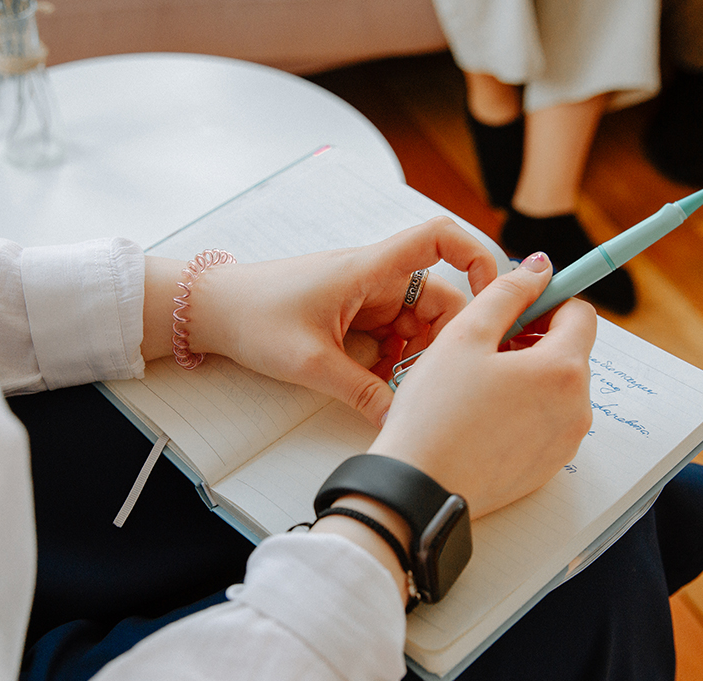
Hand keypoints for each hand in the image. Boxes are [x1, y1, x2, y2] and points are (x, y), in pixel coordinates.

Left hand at [186, 217, 498, 424]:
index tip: (492, 298)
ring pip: (417, 324)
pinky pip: (392, 336)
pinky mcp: (353, 316)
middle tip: (431, 380)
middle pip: (439, 298)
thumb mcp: (311, 363)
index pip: (440, 238)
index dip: (477, 257)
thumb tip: (400, 421)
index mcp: (370, 268)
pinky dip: (394, 361)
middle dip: (443, 340)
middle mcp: (375, 277)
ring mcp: (365, 297)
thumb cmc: (253, 317)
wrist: (210, 311)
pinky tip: (379, 386)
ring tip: (398, 388)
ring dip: (416, 356)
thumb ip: (362, 392)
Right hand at [368, 252, 595, 518]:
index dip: (546, 301)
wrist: (419, 488)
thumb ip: (508, 292)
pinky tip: (481, 416)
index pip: (580, 314)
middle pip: (570, 352)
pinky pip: (545, 422)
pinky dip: (523, 410)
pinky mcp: (548, 467)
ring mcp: (565, 442)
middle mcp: (577, 408)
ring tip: (477, 384)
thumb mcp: (465, 335)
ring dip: (527, 375)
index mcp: (563, 369)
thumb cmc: (436, 412)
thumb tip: (539, 267)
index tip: (514, 307)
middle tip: (484, 347)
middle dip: (534, 340)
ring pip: (556, 388)